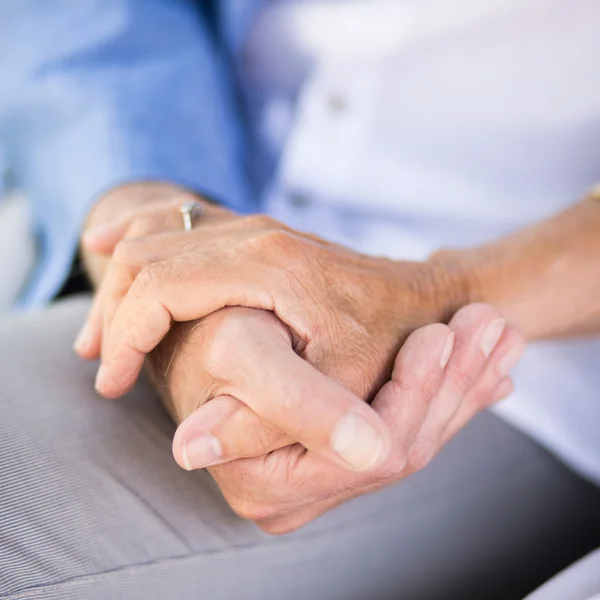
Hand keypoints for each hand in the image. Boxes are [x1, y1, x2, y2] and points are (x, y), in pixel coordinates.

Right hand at [78, 207, 469, 407]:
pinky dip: (138, 237)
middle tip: (101, 364)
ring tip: (102, 334)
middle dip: (112, 311)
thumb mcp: (339, 384)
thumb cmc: (390, 341)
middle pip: (148, 255)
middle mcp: (254, 235)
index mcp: (266, 265)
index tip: (109, 379)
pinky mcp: (258, 232)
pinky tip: (108, 245)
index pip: (159, 285)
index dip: (123, 333)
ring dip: (120, 282)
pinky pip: (179, 220)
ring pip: (157, 235)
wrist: (426, 297)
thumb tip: (187, 448)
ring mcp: (256, 227)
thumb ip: (269, 416)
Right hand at [160, 303, 522, 532]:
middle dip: (455, 384)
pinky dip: (447, 396)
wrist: (204, 332)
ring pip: (411, 441)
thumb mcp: (242, 353)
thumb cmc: (214, 331)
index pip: (372, 451)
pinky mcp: (336, 459)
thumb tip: (213, 451)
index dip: (414, 392)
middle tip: (494, 326)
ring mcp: (321, 482)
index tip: (444, 335)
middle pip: (400, 450)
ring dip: (462, 386)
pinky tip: (486, 372)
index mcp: (269, 484)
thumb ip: (272, 402)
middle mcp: (296, 497)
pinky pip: (403, 433)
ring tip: (500, 337)